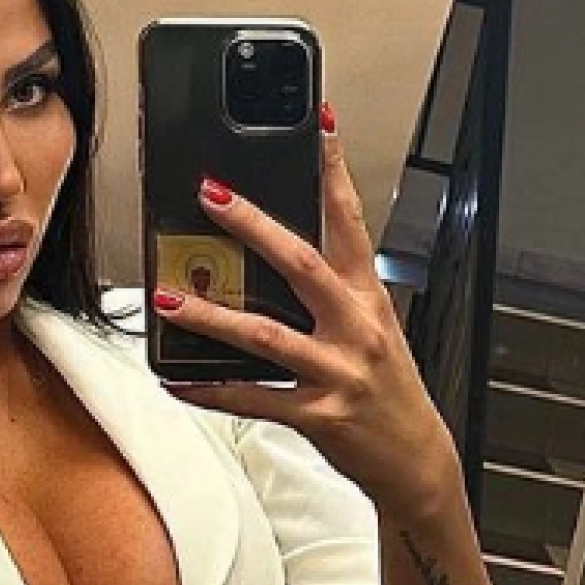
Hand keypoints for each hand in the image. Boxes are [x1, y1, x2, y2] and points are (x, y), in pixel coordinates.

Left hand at [154, 108, 462, 520]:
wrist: (416, 460)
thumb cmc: (388, 389)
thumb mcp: (372, 329)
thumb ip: (332, 293)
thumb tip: (274, 254)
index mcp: (368, 297)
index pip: (350, 220)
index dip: (334, 170)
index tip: (319, 124)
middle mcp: (354, 327)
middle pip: (301, 263)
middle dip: (253, 225)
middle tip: (210, 194)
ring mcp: (336, 371)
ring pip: (266, 334)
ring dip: (212, 313)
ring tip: (167, 296)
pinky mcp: (318, 414)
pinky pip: (254, 398)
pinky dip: (210, 390)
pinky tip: (178, 380)